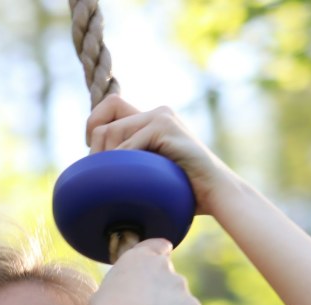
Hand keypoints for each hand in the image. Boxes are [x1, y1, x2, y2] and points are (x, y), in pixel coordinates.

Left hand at [86, 95, 237, 216]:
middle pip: (107, 119)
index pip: (111, 104)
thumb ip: (134, 159)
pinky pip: (131, 145)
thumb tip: (96, 166)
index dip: (94, 123)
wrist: (216, 193)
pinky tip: (128, 182)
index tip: (94, 152)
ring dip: (107, 160)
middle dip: (96, 147)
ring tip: (113, 182)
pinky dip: (124, 164)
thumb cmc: (186, 190)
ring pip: (114, 132)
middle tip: (97, 173)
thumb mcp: (153, 169)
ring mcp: (162, 117)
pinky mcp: (167, 127)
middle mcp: (157, 112)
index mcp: (153, 119)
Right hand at [89, 238, 199, 304]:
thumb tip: (127, 293)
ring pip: (180, 299)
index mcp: (140, 257)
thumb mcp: (104, 291)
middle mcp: (164, 266)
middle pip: (170, 277)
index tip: (156, 272)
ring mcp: (181, 286)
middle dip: (163, 292)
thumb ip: (123, 285)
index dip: (160, 258)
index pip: (160, 246)